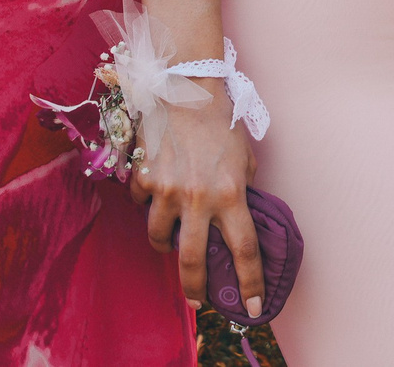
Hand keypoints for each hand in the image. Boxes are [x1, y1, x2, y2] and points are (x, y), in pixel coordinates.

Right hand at [130, 91, 264, 319]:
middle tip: (198, 299)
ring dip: (166, 242)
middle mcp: (198, 198)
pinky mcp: (143, 179)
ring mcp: (167, 191)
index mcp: (231, 194)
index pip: (244, 251)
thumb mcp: (244, 157)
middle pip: (192, 261)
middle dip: (195, 287)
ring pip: (159, 238)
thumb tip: (239, 214)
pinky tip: (156, 187)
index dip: (250, 283)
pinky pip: (142, 204)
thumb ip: (242, 189)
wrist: (187, 88)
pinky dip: (148, 202)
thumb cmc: (221, 120)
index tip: (252, 306)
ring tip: (172, 237)